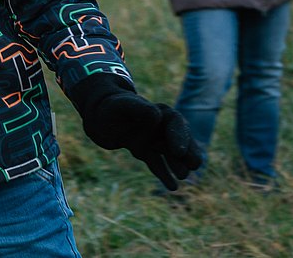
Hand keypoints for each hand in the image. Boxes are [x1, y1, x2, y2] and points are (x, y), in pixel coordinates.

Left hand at [70, 74, 202, 190]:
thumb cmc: (111, 107)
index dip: (179, 136)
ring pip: (170, 154)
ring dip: (178, 164)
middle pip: (179, 139)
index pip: (175, 122)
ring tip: (183, 176)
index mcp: (158, 111)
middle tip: (194, 165)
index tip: (178, 151)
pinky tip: (172, 187)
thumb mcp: (122, 105)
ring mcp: (154, 140)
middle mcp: (160, 126)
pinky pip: (157, 164)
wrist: (99, 116)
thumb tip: (156, 116)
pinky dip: (164, 174)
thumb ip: (138, 108)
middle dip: (188, 151)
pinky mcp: (146, 152)